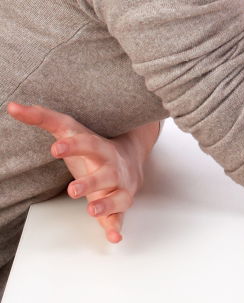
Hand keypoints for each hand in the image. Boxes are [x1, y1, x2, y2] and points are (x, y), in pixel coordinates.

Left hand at [6, 102, 155, 243]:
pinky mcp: (119, 205)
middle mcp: (112, 168)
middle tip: (73, 190)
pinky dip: (117, 227)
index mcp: (99, 148)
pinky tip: (114, 236)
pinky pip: (120, 218)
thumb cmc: (94, 147)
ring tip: (92, 210)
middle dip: (91, 182)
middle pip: (105, 173)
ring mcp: (118, 187)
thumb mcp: (72, 130)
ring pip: (117, 197)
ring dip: (107, 204)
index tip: (57, 147)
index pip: (88, 144)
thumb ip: (43, 119)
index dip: (74, 145)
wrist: (131, 158)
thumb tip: (12, 106)